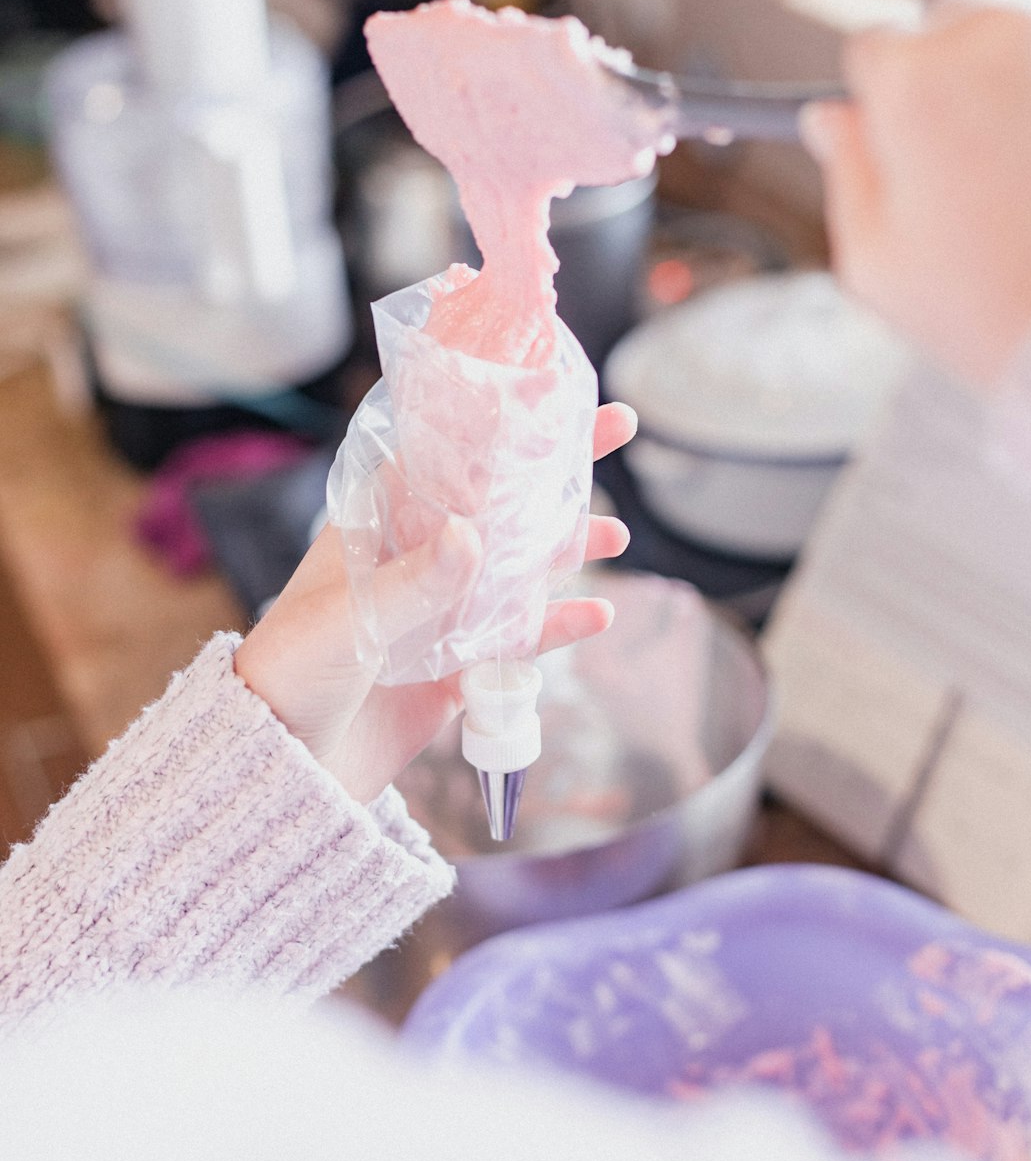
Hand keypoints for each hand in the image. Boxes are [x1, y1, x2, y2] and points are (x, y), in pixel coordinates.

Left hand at [233, 402, 636, 804]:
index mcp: (380, 524)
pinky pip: (519, 640)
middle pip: (500, 501)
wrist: (283, 769)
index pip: (451, 455)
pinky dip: (557, 627)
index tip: (554, 391)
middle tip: (617, 427)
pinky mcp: (459, 667)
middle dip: (559, 467)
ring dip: (568, 548)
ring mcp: (442, 612)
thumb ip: (413, 581)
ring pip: (520, 567)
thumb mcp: (348, 620)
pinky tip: (598, 615)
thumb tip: (472, 534)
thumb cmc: (290, 673)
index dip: (503, 422)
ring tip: (616, 536)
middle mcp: (417, 558)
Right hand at [801, 4, 1030, 386]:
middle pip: (950, 15)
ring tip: (1030, 152)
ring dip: (1018, 63)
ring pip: (1024, 16)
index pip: (874, 46)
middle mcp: (993, 34)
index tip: (899, 133)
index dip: (880, 94)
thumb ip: (845, 172)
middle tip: (971, 150)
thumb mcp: (876, 261)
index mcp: (914, 82)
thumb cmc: (988, 307)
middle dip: (951, 64)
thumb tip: (828, 117)